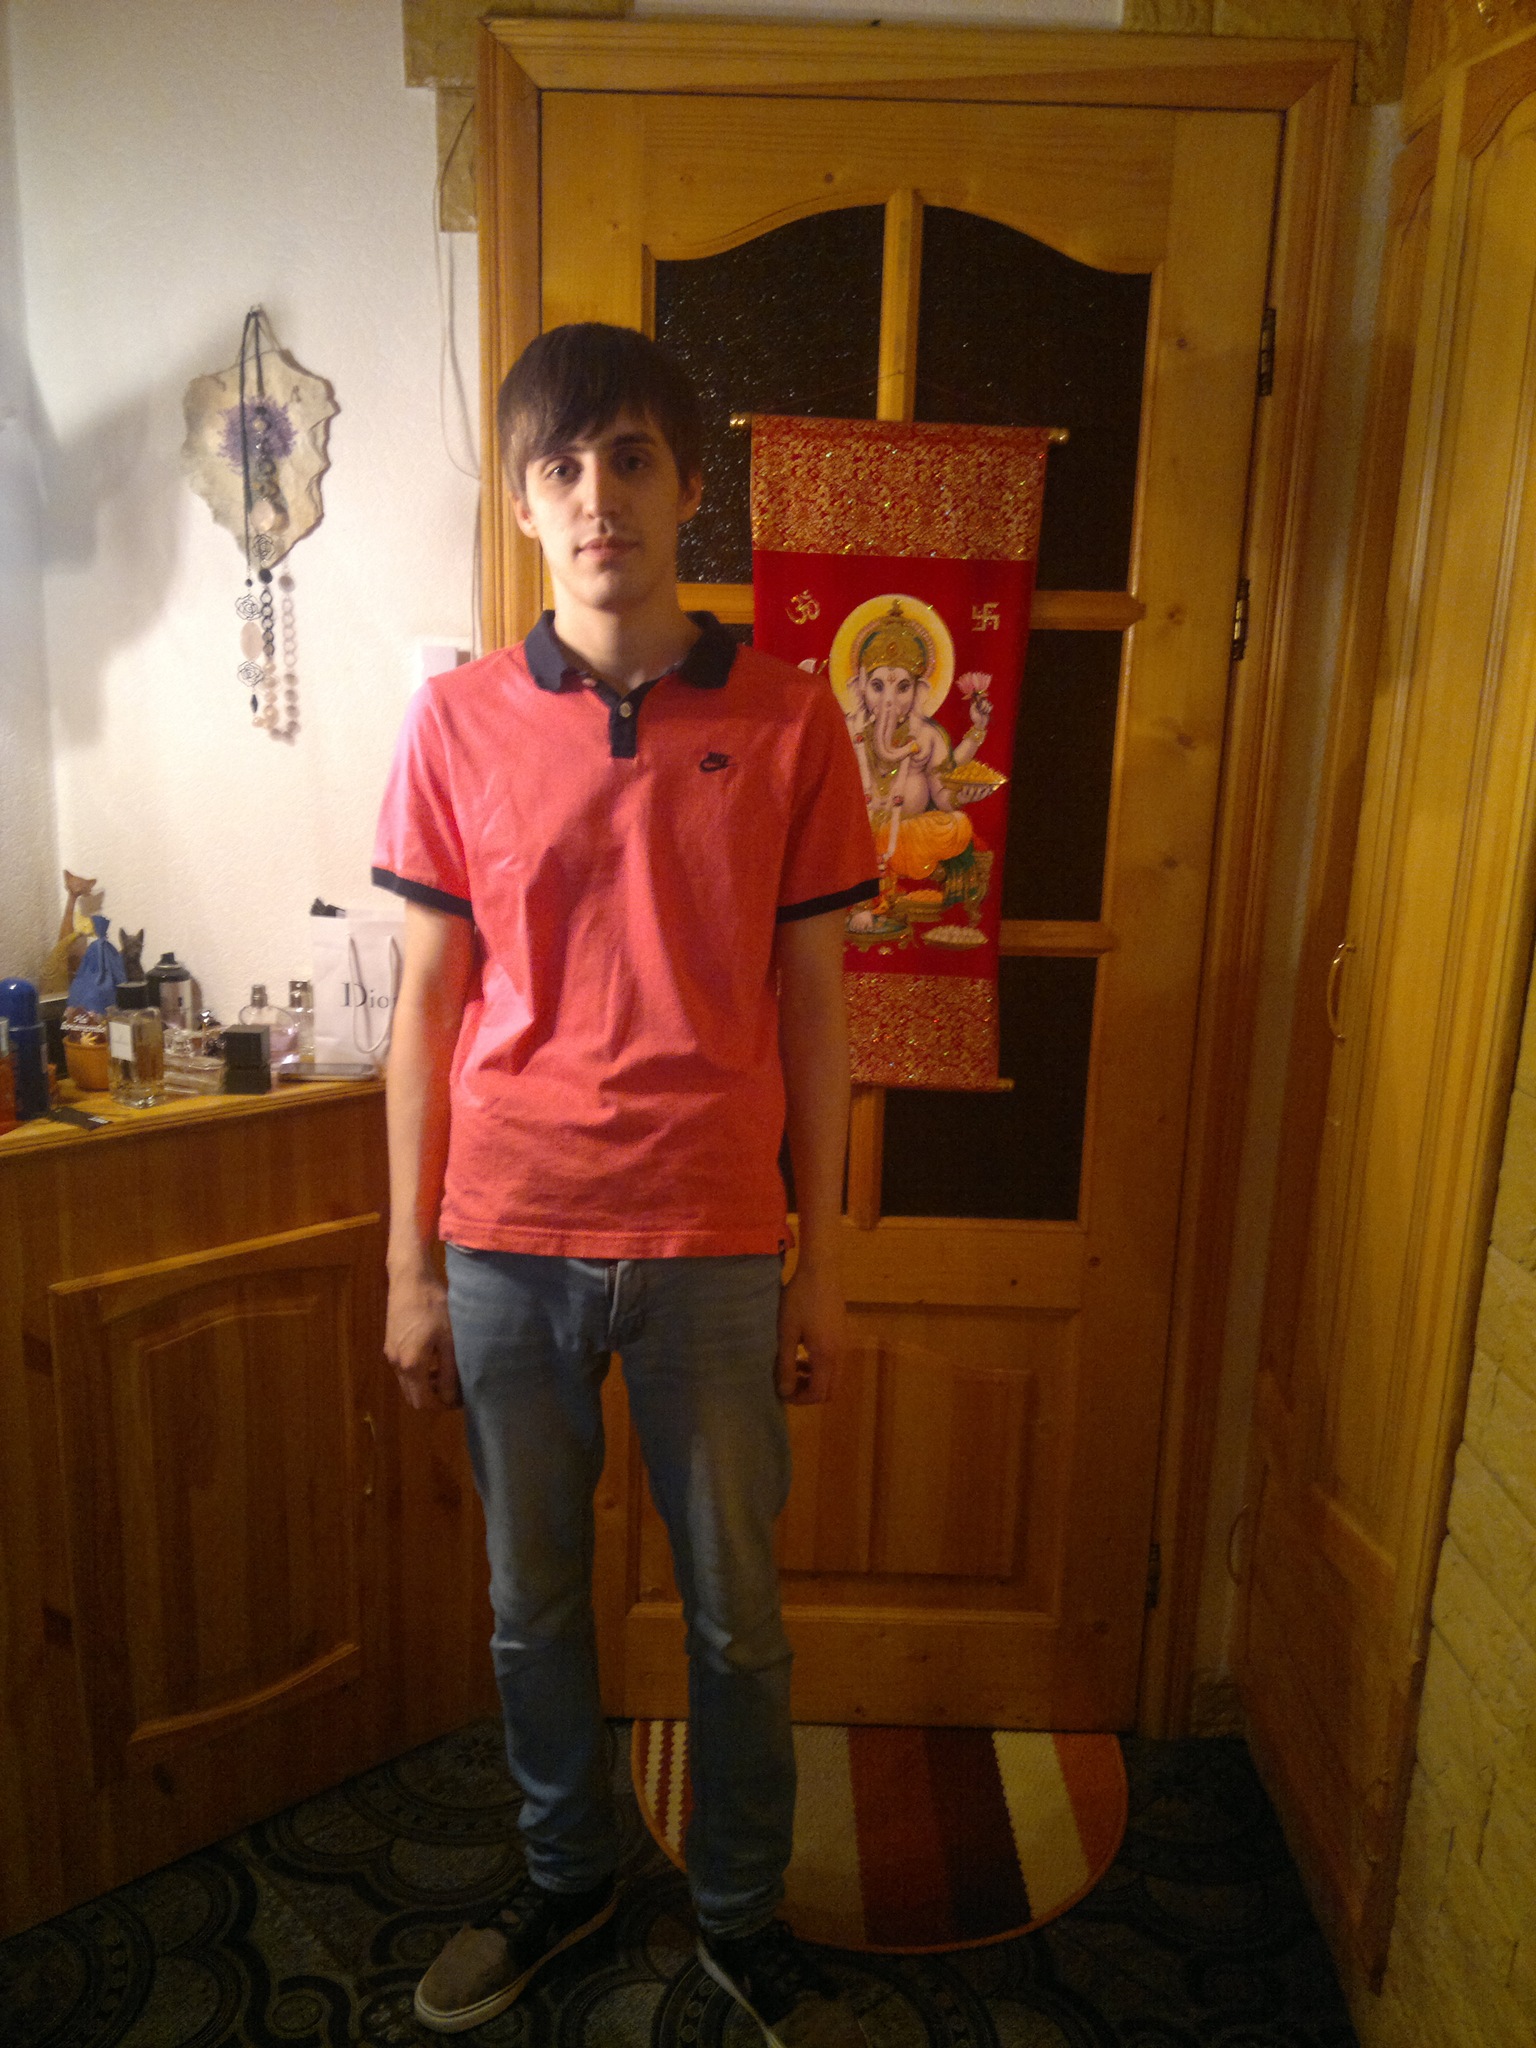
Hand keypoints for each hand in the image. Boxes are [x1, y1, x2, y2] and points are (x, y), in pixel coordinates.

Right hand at [385, 1268, 460, 1409]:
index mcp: (411, 1365)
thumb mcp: (449, 1341)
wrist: (411, 1279)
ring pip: (408, 1384)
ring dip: (426, 1385)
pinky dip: (419, 1373)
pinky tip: (435, 1358)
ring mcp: (391, 1354)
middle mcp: (396, 1364)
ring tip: (448, 1373)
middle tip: (455, 1388)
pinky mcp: (390, 1344)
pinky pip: (404, 1370)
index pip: (423, 1403)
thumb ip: (450, 1372)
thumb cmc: (435, 1307)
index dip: (442, 1406)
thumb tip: (452, 1398)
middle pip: (413, 1397)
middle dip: (434, 1398)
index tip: (460, 1399)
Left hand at [776, 1259, 845, 1404]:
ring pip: (833, 1376)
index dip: (800, 1399)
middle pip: (830, 1389)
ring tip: (794, 1366)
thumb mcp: (787, 1333)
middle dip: (809, 1392)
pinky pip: (835, 1361)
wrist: (821, 1270)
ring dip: (814, 1378)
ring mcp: (844, 1343)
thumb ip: (786, 1364)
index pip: (818, 1393)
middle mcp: (839, 1353)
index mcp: (826, 1356)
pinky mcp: (843, 1333)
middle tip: (789, 1383)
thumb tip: (784, 1392)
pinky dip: (820, 1366)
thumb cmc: (799, 1300)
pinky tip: (804, 1350)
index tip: (782, 1392)